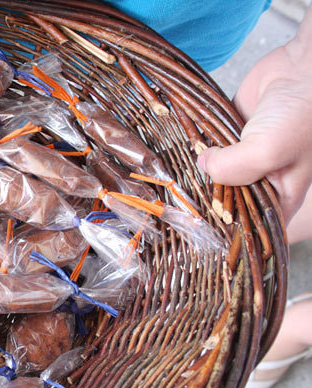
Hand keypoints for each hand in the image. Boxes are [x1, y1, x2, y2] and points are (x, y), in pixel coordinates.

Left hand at [197, 20, 311, 222]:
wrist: (302, 68)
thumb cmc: (302, 112)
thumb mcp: (269, 150)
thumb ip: (233, 168)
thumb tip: (203, 166)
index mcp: (281, 195)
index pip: (252, 225)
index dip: (228, 230)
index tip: (199, 230)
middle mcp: (263, 180)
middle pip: (226, 200)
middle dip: (206, 198)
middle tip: (180, 199)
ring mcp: (246, 156)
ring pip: (214, 172)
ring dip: (198, 170)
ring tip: (176, 174)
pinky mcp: (231, 134)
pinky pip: (209, 147)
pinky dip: (197, 147)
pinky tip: (184, 149)